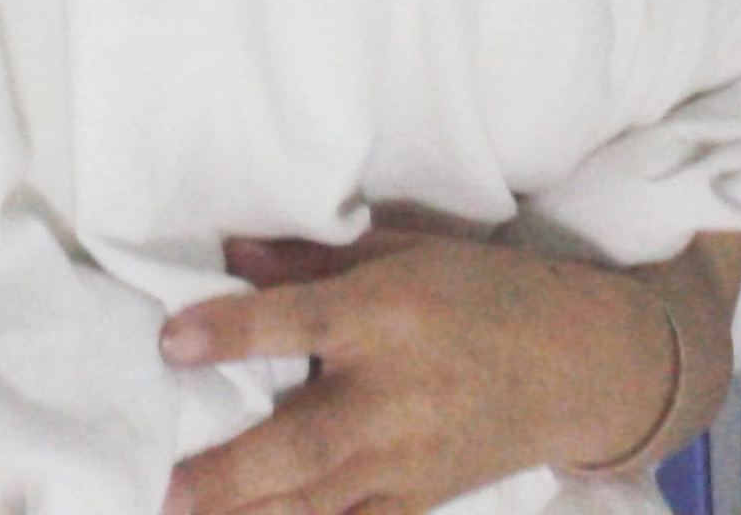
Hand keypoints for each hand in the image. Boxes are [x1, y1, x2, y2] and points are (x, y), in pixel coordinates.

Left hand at [157, 227, 678, 514]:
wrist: (576, 366)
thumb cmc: (482, 292)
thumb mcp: (404, 251)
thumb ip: (313, 257)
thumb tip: (232, 253)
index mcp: (389, 314)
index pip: (300, 324)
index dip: (234, 333)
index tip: (171, 340)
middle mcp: (394, 394)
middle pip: (303, 441)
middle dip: (231, 470)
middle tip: (164, 487)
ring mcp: (408, 460)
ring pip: (317, 501)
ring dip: (248, 512)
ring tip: (179, 512)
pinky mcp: (419, 501)